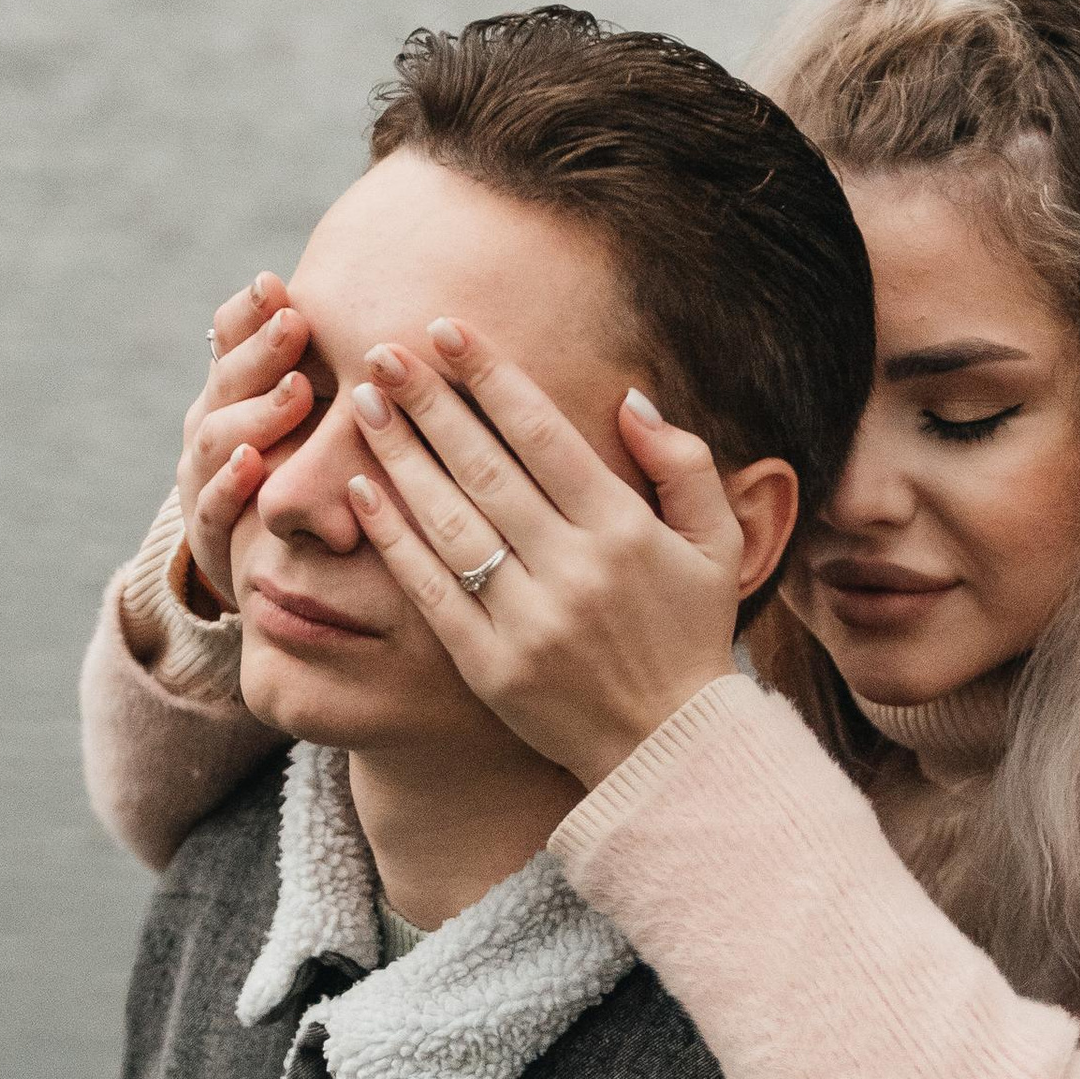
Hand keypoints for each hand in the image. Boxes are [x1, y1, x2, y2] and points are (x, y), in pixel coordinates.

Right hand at [179, 275, 314, 610]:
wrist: (272, 564)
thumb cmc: (315, 468)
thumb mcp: (330, 414)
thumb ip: (347, 368)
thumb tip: (411, 311)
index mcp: (235, 386)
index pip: (230, 334)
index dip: (251, 310)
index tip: (278, 282)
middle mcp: (212, 422)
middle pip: (227, 377)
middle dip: (262, 351)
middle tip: (296, 322)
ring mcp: (203, 475)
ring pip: (219, 435)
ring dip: (258, 413)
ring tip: (294, 390)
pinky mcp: (208, 532)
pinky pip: (213, 505)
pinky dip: (230, 483)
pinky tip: (253, 464)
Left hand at [339, 320, 793, 784]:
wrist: (669, 748)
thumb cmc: (690, 634)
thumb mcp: (717, 544)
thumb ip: (685, 464)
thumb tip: (630, 398)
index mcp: (624, 531)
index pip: (543, 435)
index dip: (491, 377)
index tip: (447, 329)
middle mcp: (572, 569)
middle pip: (484, 467)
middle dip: (429, 402)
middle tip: (382, 350)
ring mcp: (527, 620)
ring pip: (449, 521)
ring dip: (400, 456)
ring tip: (363, 405)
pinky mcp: (489, 665)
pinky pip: (431, 590)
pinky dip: (394, 538)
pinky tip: (362, 490)